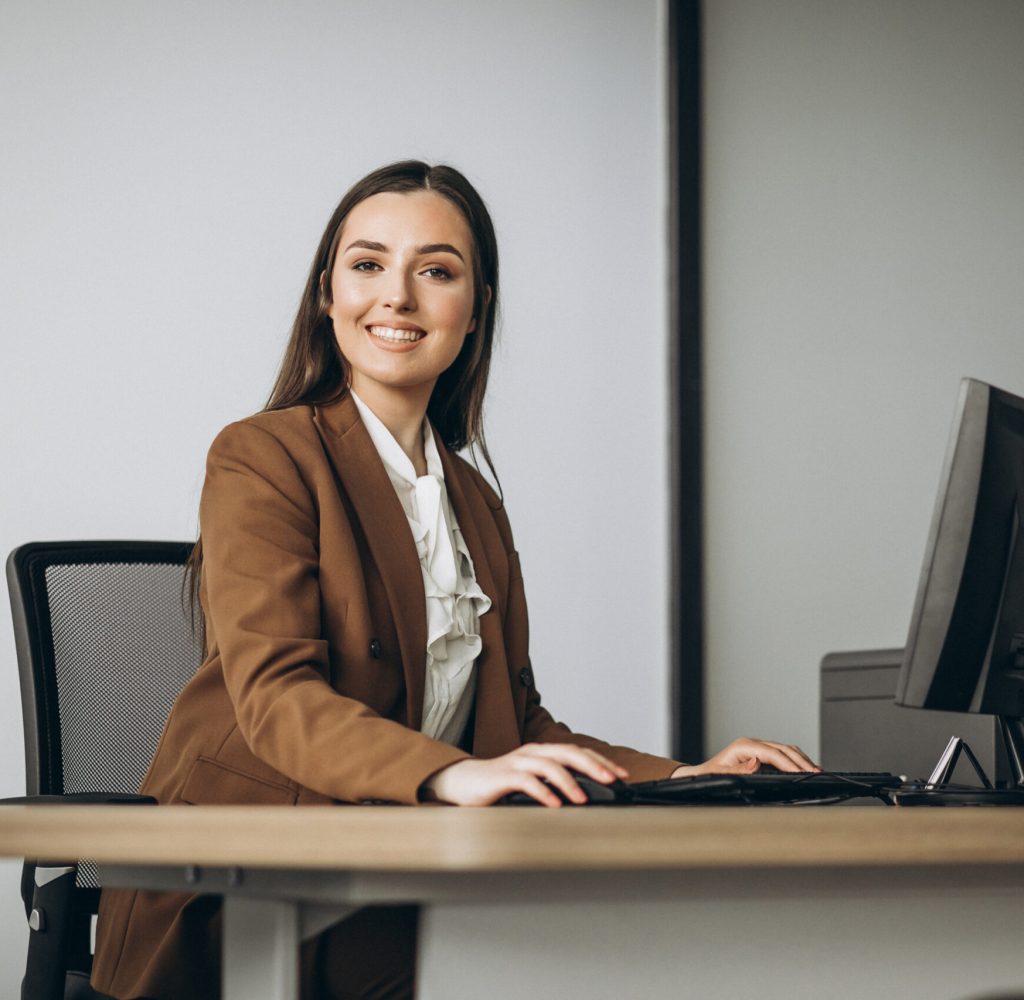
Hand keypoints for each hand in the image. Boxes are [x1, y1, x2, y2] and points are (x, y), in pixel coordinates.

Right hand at [421, 743, 629, 806]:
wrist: (463, 783)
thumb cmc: (500, 785)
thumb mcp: (533, 784)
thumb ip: (554, 786)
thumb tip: (586, 797)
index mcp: (543, 752)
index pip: (578, 752)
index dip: (601, 761)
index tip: (622, 775)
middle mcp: (533, 753)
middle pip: (568, 752)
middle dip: (593, 765)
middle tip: (612, 780)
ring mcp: (518, 762)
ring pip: (549, 765)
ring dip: (570, 782)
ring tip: (583, 798)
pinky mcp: (503, 776)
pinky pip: (527, 781)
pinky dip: (543, 792)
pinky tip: (555, 805)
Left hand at [670, 737, 818, 778]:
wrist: (700, 774)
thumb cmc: (709, 775)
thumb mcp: (720, 775)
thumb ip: (738, 769)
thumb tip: (756, 762)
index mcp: (743, 746)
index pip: (772, 753)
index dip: (789, 763)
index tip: (803, 773)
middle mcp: (751, 743)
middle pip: (782, 748)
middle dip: (800, 760)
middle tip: (817, 773)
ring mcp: (756, 746)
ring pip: (784, 748)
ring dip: (800, 759)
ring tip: (816, 770)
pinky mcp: (759, 753)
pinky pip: (781, 753)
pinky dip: (794, 759)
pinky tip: (804, 767)